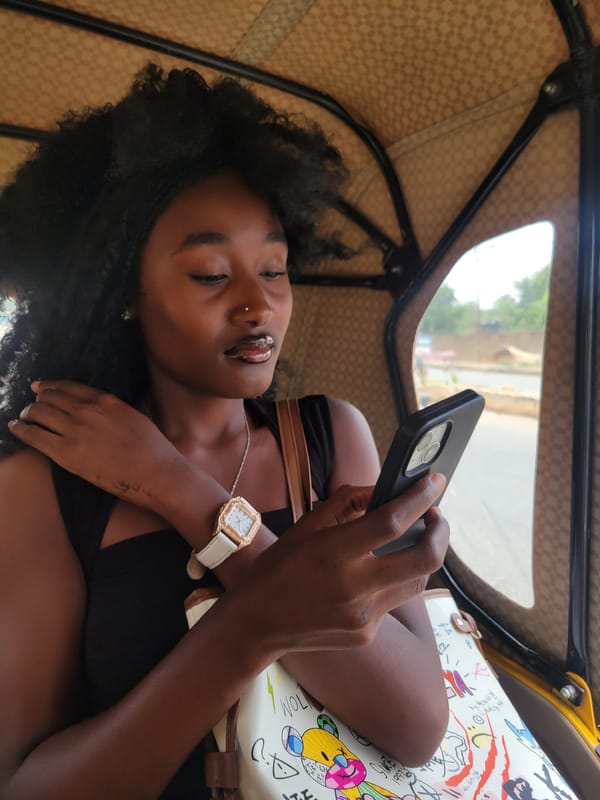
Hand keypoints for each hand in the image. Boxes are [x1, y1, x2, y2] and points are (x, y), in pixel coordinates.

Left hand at [8, 380, 185, 511]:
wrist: (156, 473)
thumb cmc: (154, 450)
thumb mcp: (137, 416)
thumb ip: (117, 408)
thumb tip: (109, 407)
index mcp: (106, 400)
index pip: (69, 387)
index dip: (51, 385)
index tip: (41, 387)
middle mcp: (87, 411)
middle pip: (51, 398)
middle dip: (38, 400)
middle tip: (32, 405)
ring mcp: (75, 431)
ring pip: (39, 413)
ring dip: (28, 413)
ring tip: (23, 417)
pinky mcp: (67, 453)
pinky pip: (34, 436)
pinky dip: (21, 430)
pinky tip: (15, 427)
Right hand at [230, 473, 448, 654]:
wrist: (256, 623)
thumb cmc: (279, 566)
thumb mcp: (306, 526)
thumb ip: (346, 503)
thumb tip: (381, 490)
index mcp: (333, 553)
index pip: (392, 522)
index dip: (420, 499)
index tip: (435, 481)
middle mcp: (354, 588)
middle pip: (424, 558)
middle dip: (441, 531)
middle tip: (436, 515)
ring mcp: (363, 616)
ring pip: (418, 581)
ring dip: (424, 555)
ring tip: (416, 538)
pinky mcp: (366, 634)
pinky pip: (394, 601)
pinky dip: (394, 580)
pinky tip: (381, 571)